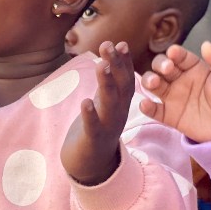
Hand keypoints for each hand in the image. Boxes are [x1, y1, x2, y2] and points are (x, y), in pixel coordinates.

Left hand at [61, 42, 134, 184]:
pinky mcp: (93, 140)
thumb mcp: (104, 105)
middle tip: (108, 45)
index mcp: (121, 105)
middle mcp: (118, 114)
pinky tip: (85, 101)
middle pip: (121, 87)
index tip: (119, 43)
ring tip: (101, 65)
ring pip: (109, 103)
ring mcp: (107, 127)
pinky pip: (93, 126)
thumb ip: (108, 85)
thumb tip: (109, 59)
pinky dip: (90, 114)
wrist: (89, 166)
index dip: (123, 62)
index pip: (126, 79)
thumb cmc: (95, 130)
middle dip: (116, 65)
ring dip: (106, 84)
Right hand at [140, 41, 210, 142]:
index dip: (175, 53)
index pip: (180, 57)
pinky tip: (146, 104)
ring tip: (153, 83)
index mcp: (193, 69)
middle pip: (161, 68)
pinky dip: (146, 107)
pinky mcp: (168, 115)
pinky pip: (154, 109)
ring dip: (148, 81)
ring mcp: (172, 97)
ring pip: (153, 85)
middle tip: (166, 69)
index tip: (173, 53)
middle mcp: (179, 80)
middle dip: (159, 65)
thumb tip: (207, 44)